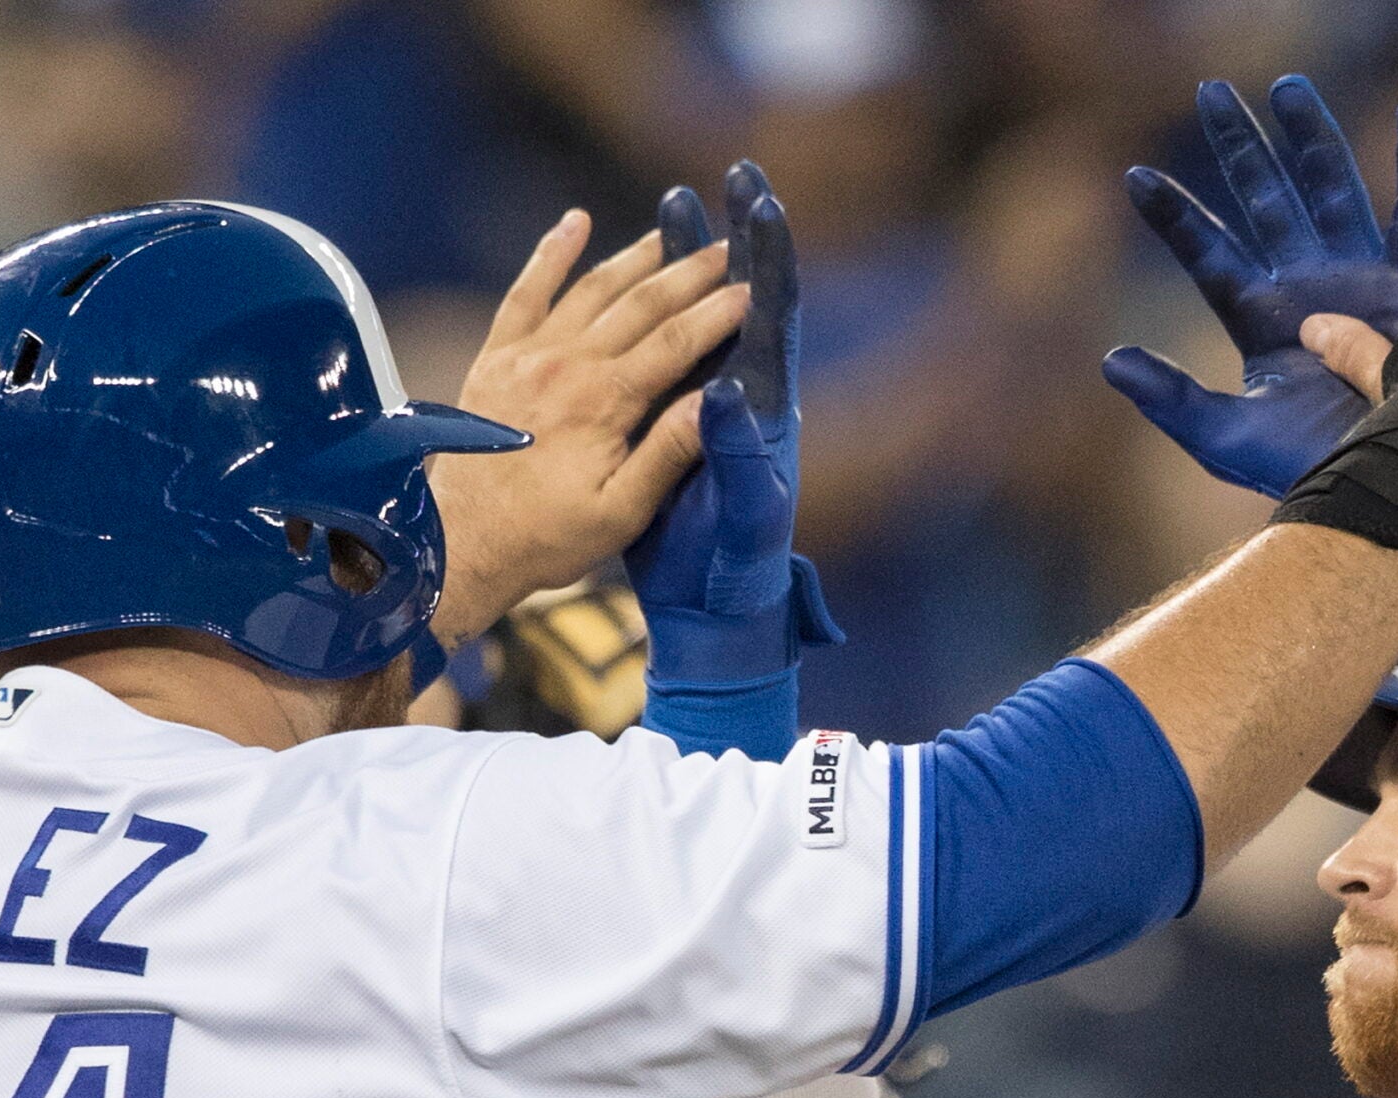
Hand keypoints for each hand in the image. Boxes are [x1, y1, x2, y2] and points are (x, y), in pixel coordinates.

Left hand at [426, 211, 749, 646]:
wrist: (460, 543)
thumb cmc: (546, 539)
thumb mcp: (621, 513)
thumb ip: (667, 455)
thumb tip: (716, 406)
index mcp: (604, 403)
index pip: (676, 343)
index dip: (718, 313)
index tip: (751, 289)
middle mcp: (566, 365)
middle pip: (641, 304)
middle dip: (689, 273)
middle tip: (727, 247)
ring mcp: (527, 355)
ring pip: (592, 289)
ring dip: (635, 257)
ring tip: (671, 234)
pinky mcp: (495, 357)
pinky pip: (526, 292)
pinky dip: (550, 253)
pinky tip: (574, 222)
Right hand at [623, 162, 838, 698]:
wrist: (712, 622)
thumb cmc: (732, 580)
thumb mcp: (740, 521)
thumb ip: (732, 457)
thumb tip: (724, 391)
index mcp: (764, 414)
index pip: (774, 317)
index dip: (769, 261)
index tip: (763, 203)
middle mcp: (742, 403)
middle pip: (739, 301)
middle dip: (732, 239)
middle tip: (730, 175)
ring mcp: (707, 417)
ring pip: (693, 323)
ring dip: (684, 265)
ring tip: (672, 206)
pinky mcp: (671, 437)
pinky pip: (655, 359)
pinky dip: (641, 318)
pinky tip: (623, 288)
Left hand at [1103, 77, 1397, 496]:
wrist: (1381, 486)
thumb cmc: (1303, 469)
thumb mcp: (1223, 436)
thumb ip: (1169, 399)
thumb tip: (1109, 360)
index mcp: (1256, 318)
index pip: (1206, 252)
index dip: (1174, 215)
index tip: (1134, 178)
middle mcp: (1303, 287)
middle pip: (1265, 201)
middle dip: (1240, 149)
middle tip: (1210, 93)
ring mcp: (1357, 280)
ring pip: (1330, 189)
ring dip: (1310, 137)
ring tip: (1285, 85)